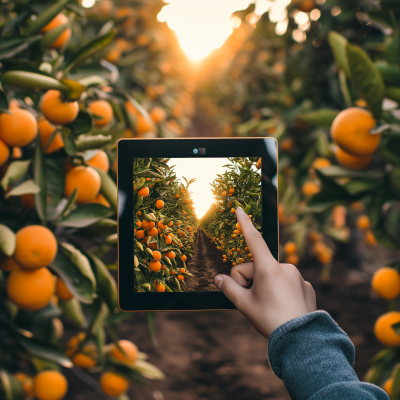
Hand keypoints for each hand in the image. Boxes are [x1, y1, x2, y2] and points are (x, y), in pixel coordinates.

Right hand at [214, 207, 316, 337]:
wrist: (302, 340)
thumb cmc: (270, 320)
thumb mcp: (244, 304)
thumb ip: (228, 288)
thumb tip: (218, 279)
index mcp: (268, 267)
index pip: (253, 239)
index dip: (244, 223)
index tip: (239, 209)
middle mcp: (284, 267)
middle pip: (256, 267)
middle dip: (249, 280)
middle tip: (251, 300)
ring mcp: (297, 276)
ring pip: (271, 276)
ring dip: (264, 286)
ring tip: (268, 306)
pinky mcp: (305, 286)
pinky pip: (285, 283)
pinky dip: (280, 291)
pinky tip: (282, 307)